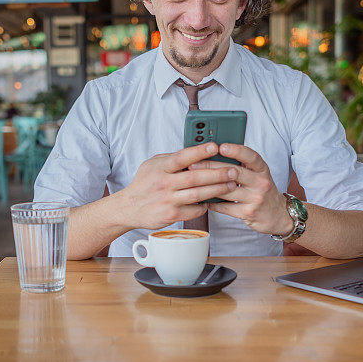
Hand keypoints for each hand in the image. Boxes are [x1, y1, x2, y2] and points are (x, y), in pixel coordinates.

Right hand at [117, 142, 238, 228]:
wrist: (128, 207)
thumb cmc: (145, 183)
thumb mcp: (153, 164)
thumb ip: (173, 159)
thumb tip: (196, 151)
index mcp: (160, 167)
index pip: (182, 157)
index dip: (199, 151)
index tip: (215, 146)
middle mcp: (164, 183)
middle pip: (195, 177)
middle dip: (218, 173)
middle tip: (233, 170)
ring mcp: (168, 200)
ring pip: (198, 194)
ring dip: (217, 189)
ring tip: (231, 184)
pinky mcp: (171, 215)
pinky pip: (195, 209)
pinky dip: (206, 205)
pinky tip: (215, 200)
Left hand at [189, 143, 291, 236]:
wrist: (278, 215)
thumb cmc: (262, 190)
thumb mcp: (259, 175)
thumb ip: (244, 165)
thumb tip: (217, 153)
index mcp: (263, 170)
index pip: (251, 156)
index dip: (236, 150)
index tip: (221, 146)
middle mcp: (261, 182)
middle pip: (234, 172)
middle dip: (211, 167)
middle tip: (193, 164)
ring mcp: (255, 198)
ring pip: (227, 190)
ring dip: (208, 186)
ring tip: (193, 182)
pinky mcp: (248, 212)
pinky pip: (226, 207)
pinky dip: (213, 203)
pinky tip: (203, 199)